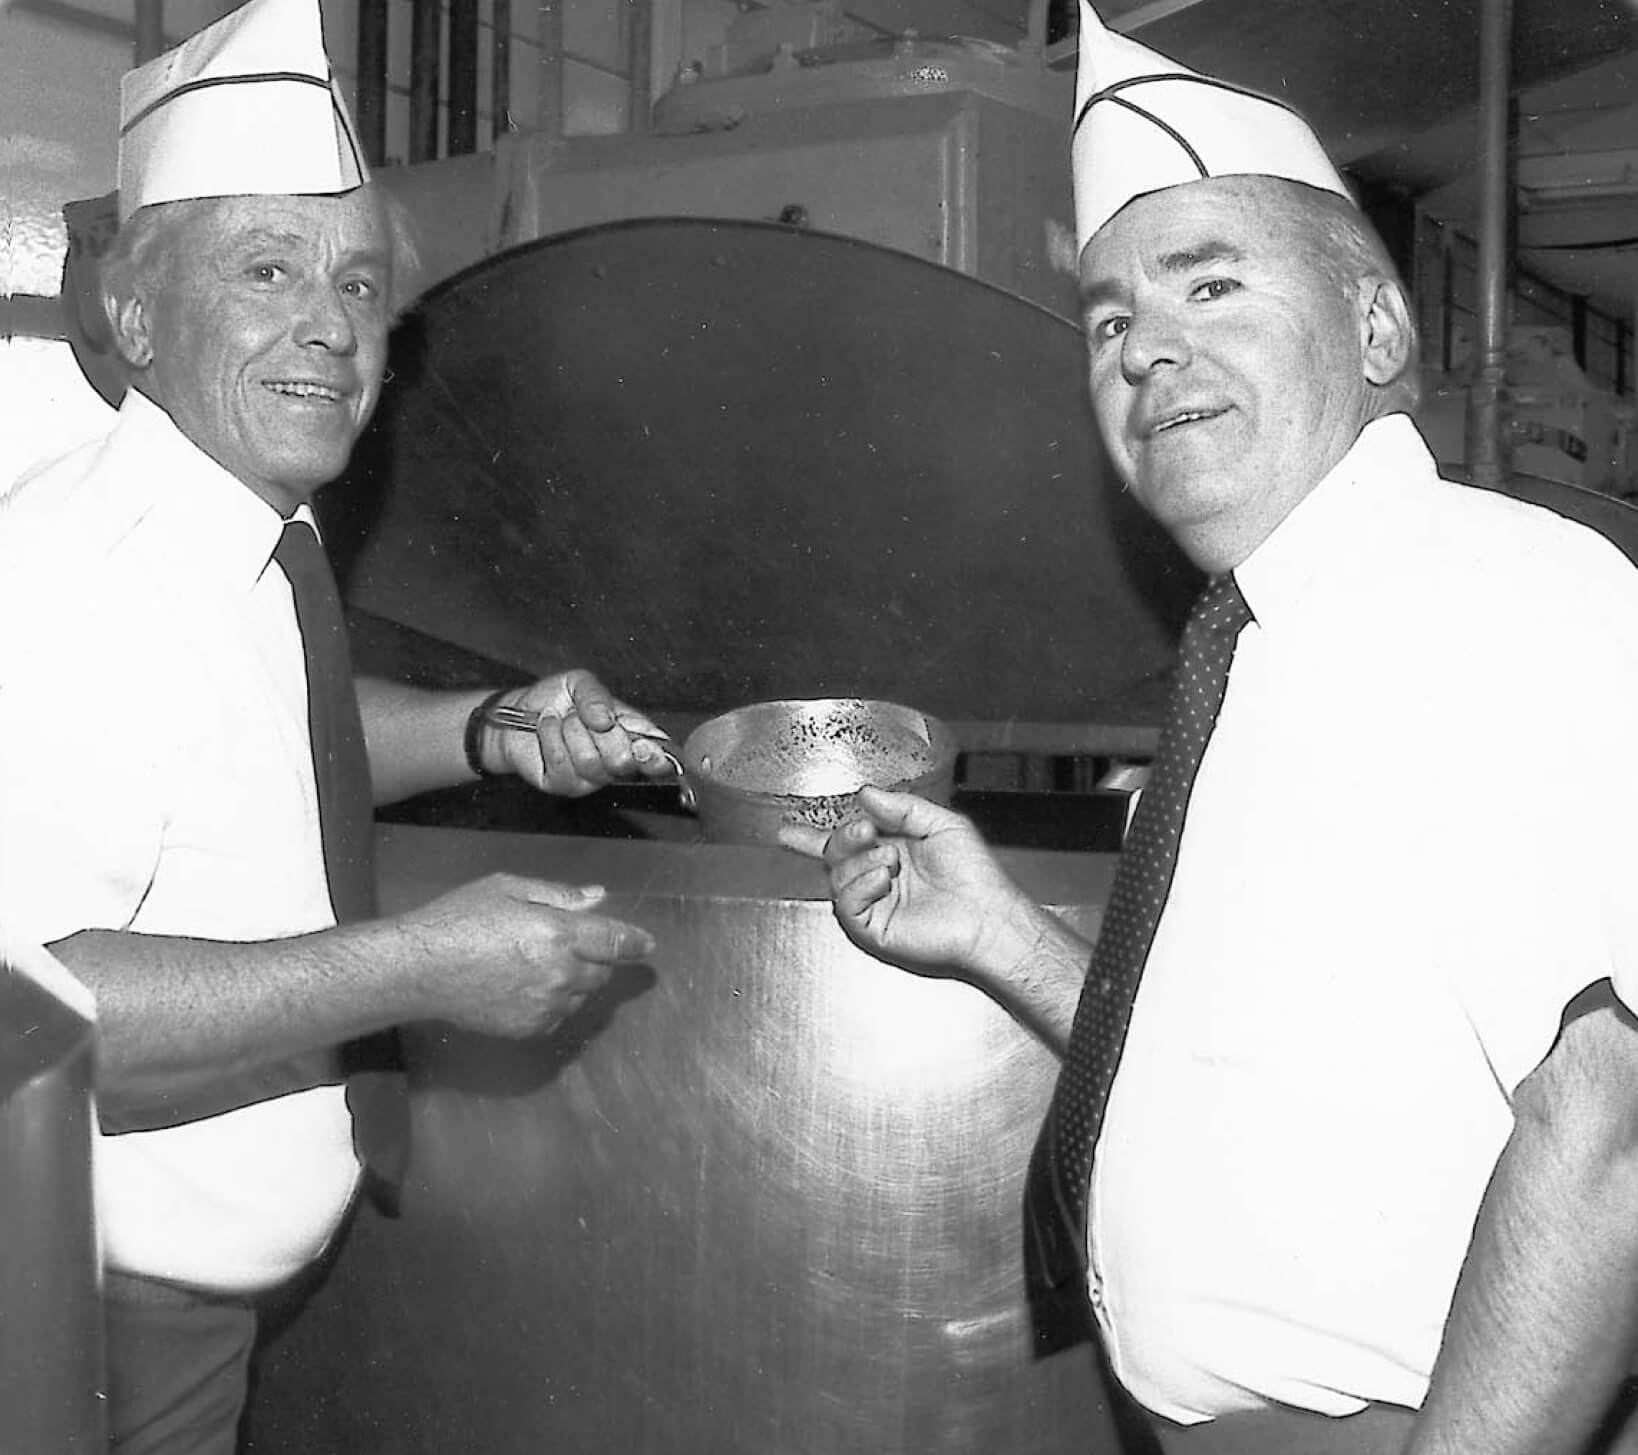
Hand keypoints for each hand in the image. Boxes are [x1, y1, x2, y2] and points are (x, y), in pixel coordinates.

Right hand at [394, 873, 655, 1036]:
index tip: (647, 945)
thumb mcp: (508, 889)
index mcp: (558, 934)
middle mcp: (560, 973)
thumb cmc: (459, 919)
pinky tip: (522, 986)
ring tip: (535, 964)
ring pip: (582, 995)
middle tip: (564, 945)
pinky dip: (553, 1002)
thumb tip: (598, 897)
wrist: (419, 970)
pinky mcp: (530, 1028)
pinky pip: (559, 1015)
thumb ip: (558, 896)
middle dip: (594, 957)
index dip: (635, 942)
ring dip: (574, 980)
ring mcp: (546, 1006)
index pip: (614, 941)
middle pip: (602, 971)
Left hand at [491, 670, 675, 796]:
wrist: (514, 715)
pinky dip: (551, 738)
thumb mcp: (578, 683)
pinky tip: (547, 729)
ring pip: (591, 761)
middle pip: (624, 760)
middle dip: (602, 734)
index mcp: (629, 734)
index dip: (657, 756)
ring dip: (570, 732)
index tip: (646, 748)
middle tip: (587, 719)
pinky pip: (563, 764)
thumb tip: (607, 718)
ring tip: (562, 722)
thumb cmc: (553, 699)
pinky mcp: (565, 785)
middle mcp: (614, 760)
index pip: (657, 753)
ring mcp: (591, 777)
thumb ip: (596, 695)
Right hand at [778, 786, 1032, 977]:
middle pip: (833, 855)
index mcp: (890, 850)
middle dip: (842, 839)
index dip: (812, 837)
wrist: (989, 915)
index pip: (844, 842)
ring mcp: (873, 904)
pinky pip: (847, 905)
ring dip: (859, 862)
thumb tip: (866, 793)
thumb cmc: (976, 876)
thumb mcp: (941, 824)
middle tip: (863, 832)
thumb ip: (901, 807)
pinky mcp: (873, 929)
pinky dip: (859, 886)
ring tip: (890, 860)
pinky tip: (882, 879)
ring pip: (836, 878)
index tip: (787, 830)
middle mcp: (876, 877)